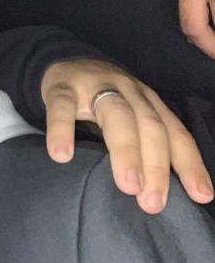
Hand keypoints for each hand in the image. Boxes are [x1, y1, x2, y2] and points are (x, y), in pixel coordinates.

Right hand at [41, 59, 213, 213]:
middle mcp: (128, 91)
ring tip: (128, 186)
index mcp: (148, 101)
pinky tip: (61, 155)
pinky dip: (62, 130)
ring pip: (116, 115)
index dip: (189, 163)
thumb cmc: (101, 98)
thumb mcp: (129, 114)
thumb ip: (144, 144)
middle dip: (156, 166)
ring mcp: (95, 86)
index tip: (200, 195)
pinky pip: (62, 107)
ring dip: (126, 152)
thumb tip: (160, 193)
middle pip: (149, 126)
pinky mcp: (61, 87)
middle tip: (153, 202)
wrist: (64, 60)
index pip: (174, 132)